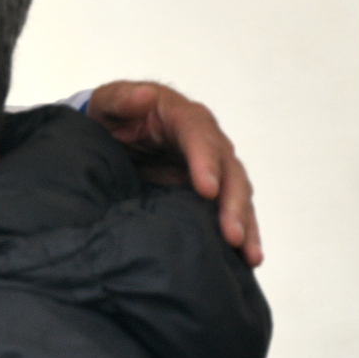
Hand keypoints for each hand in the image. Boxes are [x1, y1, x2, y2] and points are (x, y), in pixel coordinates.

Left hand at [87, 81, 263, 266]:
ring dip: (244, 225)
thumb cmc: (114, 115)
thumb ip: (123, 99)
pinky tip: (246, 261)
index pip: (200, 139)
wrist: (115, 132)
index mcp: (185, 118)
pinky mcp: (207, 192)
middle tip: (233, 235)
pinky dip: (240, 234)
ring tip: (249, 256)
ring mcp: (212, 169)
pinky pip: (228, 212)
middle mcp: (207, 143)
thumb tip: (143, 96)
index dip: (206, 163)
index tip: (207, 190)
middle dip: (232, 204)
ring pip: (236, 196)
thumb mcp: (109, 102)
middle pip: (229, 172)